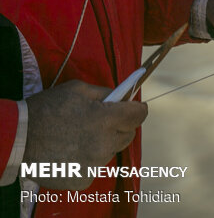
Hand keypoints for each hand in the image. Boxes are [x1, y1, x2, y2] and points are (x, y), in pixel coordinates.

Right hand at [23, 80, 147, 189]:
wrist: (18, 137)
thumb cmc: (47, 109)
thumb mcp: (77, 89)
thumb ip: (106, 92)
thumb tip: (123, 96)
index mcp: (106, 119)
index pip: (139, 115)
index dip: (137, 109)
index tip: (135, 108)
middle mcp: (104, 143)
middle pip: (128, 134)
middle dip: (120, 126)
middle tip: (102, 121)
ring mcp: (94, 164)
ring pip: (111, 151)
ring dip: (103, 143)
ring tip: (79, 136)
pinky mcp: (83, 179)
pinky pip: (95, 167)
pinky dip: (88, 160)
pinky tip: (71, 151)